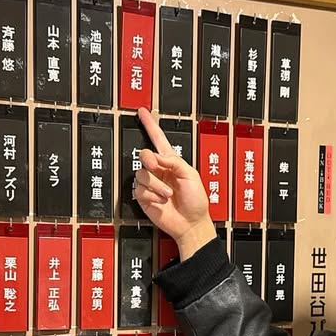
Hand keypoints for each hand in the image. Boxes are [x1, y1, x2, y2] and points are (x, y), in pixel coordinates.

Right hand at [133, 107, 216, 259]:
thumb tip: (156, 157)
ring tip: (168, 195)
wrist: (191, 223)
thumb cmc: (196, 201)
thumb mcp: (191, 175)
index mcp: (172, 162)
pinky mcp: (144, 197)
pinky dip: (152, 196)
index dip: (151, 125)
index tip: (143, 112)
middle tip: (155, 166)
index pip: (159, 139)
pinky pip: (140, 190)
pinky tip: (161, 202)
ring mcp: (151, 184)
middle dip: (149, 160)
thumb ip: (174, 161)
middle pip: (144, 155)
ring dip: (156, 185)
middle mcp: (159, 170)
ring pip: (141, 174)